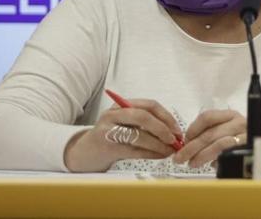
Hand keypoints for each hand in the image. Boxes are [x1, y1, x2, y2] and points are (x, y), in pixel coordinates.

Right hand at [64, 98, 181, 172]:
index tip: (177, 128)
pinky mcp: (107, 148)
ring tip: (169, 150)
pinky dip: (150, 153)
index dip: (166, 116)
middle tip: (174, 139)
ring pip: (138, 135)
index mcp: (121, 105)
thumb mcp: (124, 123)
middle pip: (143, 117)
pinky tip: (159, 155)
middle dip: (162, 128)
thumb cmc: (109, 136)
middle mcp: (113, 115)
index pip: (149, 105)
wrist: (83, 153)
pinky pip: (133, 150)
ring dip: (158, 144)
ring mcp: (108, 131)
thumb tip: (173, 130)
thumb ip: (145, 122)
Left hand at [174, 109, 246, 167]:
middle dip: (192, 147)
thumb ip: (208, 134)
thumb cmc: (237, 143)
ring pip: (219, 144)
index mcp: (230, 115)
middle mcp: (239, 122)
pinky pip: (229, 154)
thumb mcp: (223, 133)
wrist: (258, 154)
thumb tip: (187, 144)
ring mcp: (245, 136)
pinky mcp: (249, 149)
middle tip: (180, 158)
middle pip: (210, 133)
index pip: (207, 117)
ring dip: (201, 155)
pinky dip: (217, 160)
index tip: (184, 142)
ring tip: (192, 163)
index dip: (192, 130)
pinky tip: (211, 165)